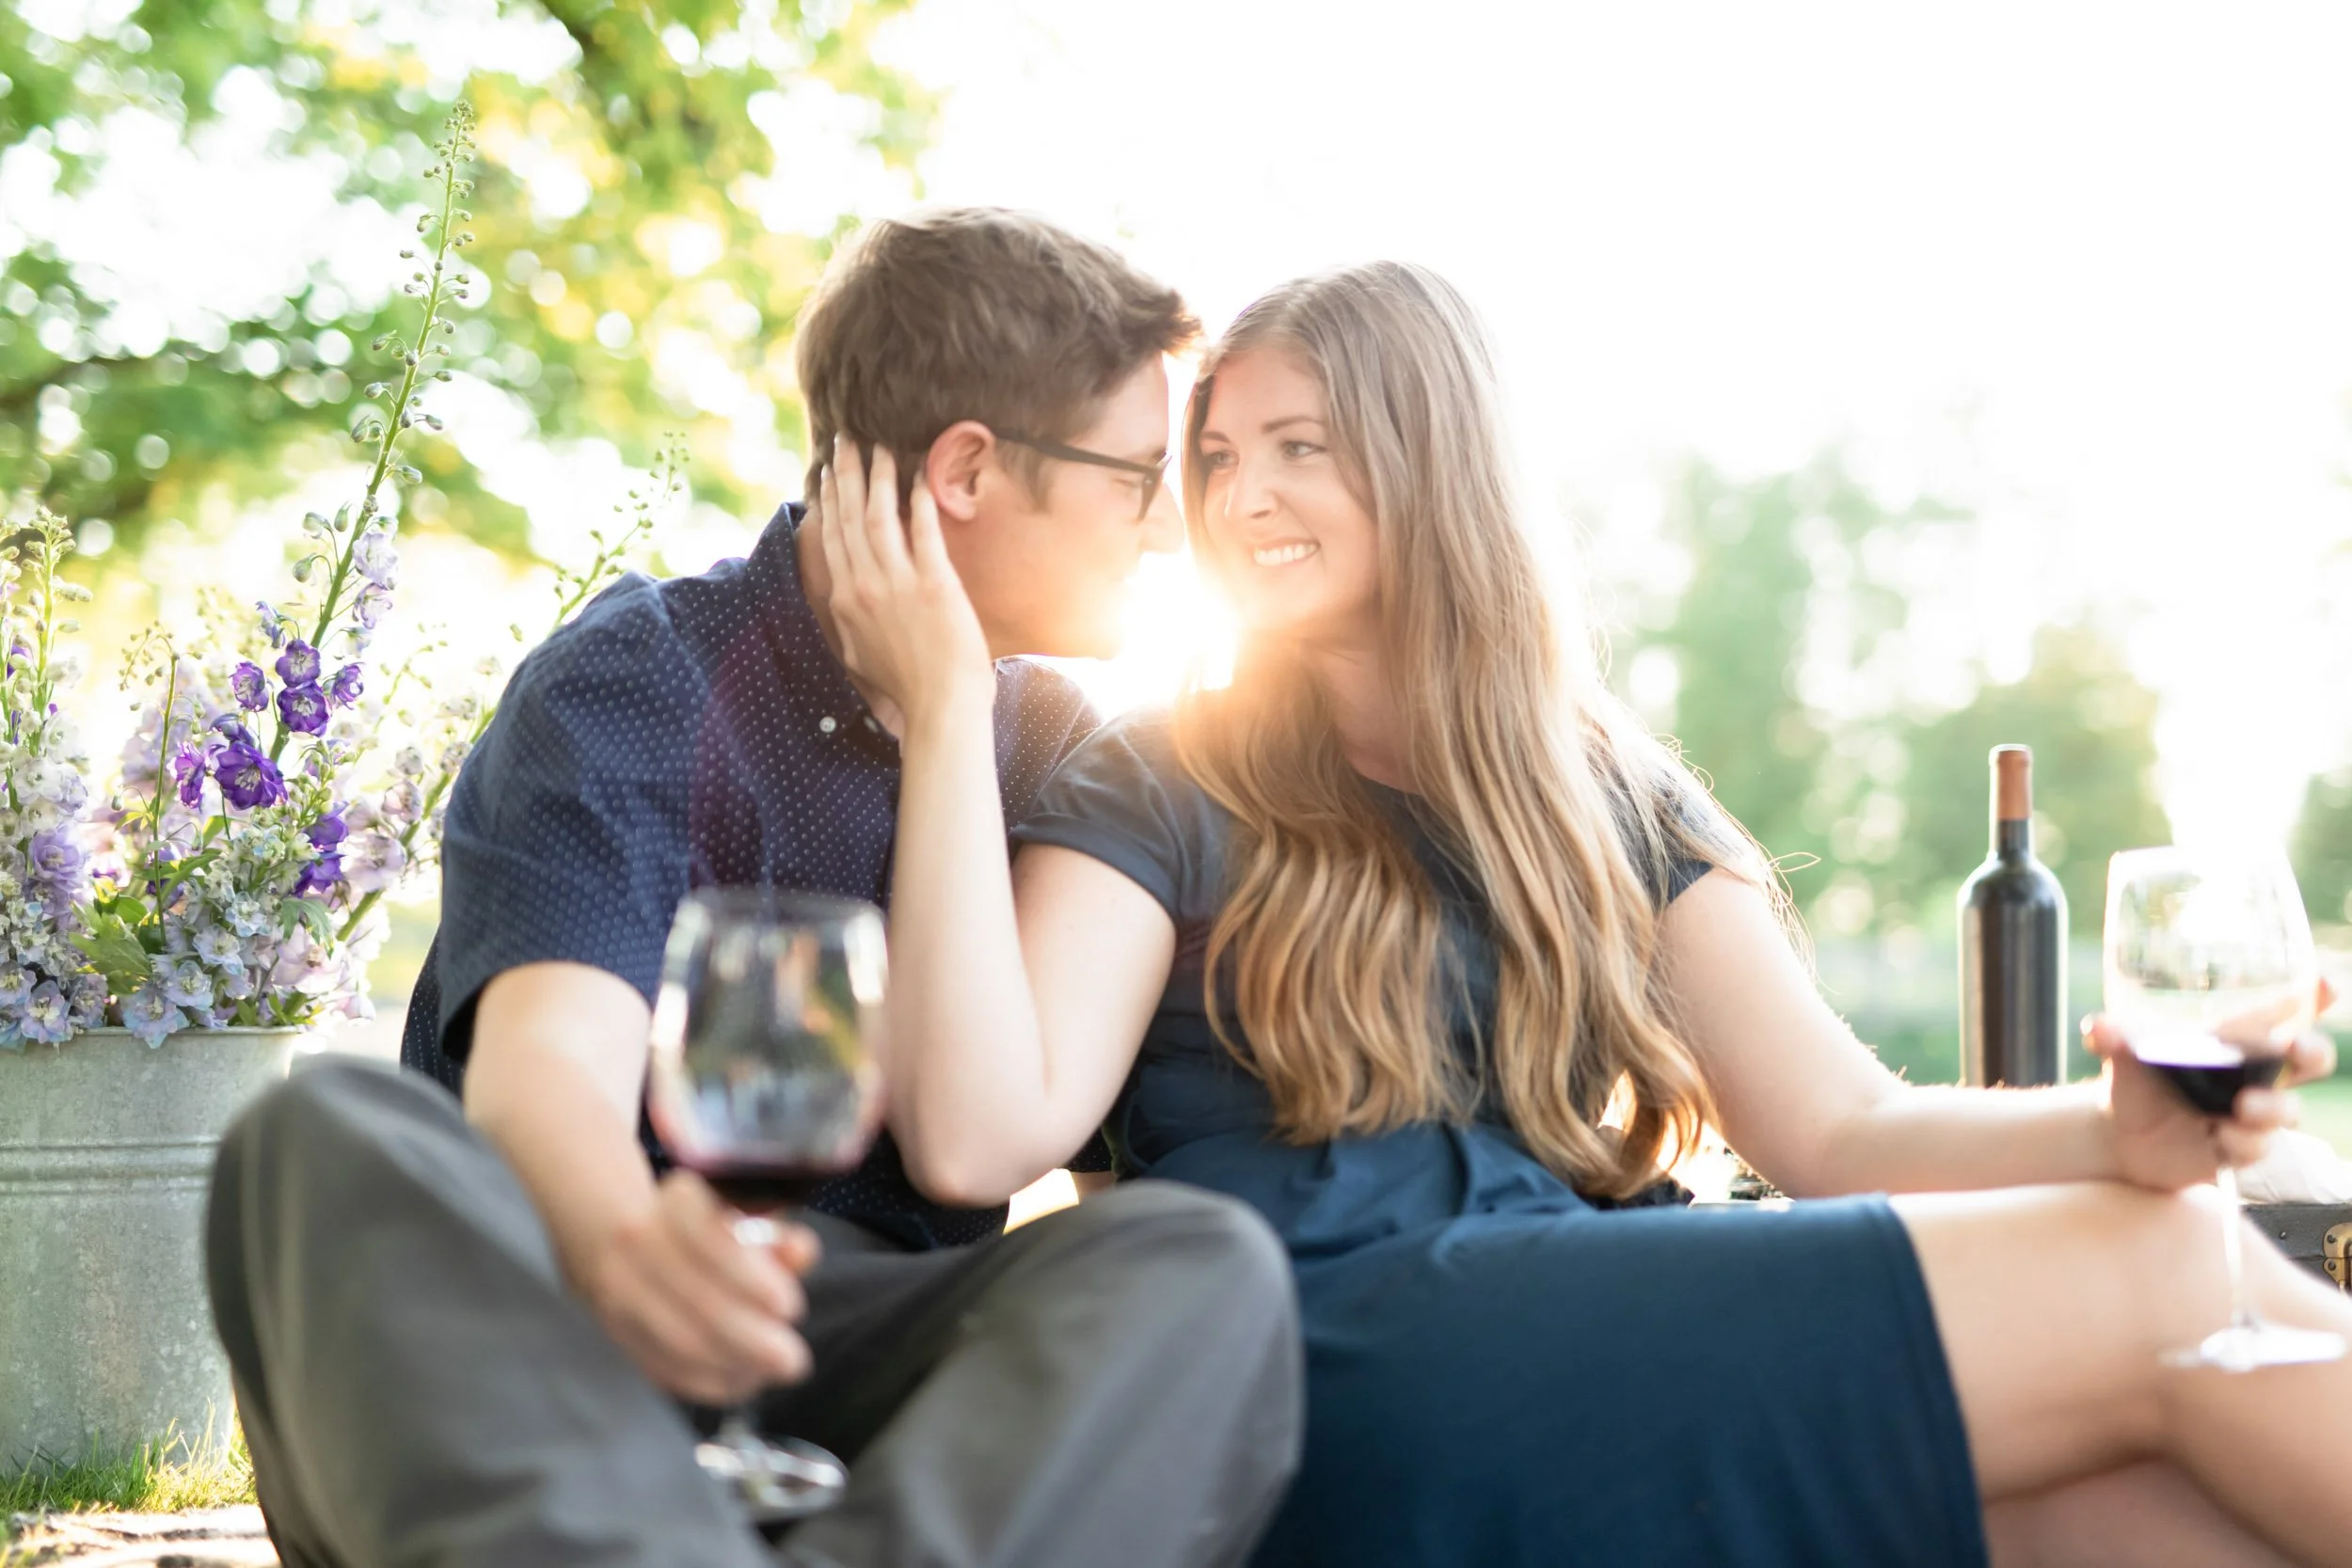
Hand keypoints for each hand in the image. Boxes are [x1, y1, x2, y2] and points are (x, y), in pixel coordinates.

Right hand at [579, 1171, 820, 1403]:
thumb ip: (778, 1236)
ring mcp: (620, 1288)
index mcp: (680, 1201)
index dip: (754, 1280)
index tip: (789, 1305)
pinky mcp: (618, 1329)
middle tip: (792, 1360)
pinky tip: (741, 1380)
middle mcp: (641, 1241)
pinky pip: (663, 1366)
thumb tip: (800, 1253)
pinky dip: (708, 1382)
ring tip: (770, 1373)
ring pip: (680, 1341)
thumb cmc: (708, 1230)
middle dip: (754, 1339)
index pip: (714, 1239)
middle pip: (700, 1301)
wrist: (624, 1240)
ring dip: (734, 1365)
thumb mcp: (747, 1216)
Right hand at [810, 437, 992, 727]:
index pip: (832, 538)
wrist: (940, 705)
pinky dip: (917, 501)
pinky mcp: (934, 583)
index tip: (825, 472)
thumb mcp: (859, 655)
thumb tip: (842, 602)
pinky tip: (918, 477)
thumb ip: (848, 623)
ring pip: (878, 516)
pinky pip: (921, 531)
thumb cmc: (907, 687)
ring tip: (879, 447)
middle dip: (845, 474)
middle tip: (846, 441)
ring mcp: (897, 582)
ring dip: (877, 477)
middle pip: (849, 517)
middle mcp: (864, 585)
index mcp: (845, 600)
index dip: (828, 500)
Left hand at [2086, 977, 2337, 1191]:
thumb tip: (2096, 1027)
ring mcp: (2252, 1114)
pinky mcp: (2239, 1149)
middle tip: (2295, 1049)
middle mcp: (2255, 1075)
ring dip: (2272, 1106)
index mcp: (2236, 1041)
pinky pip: (2258, 1147)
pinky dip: (2243, 1141)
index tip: (2325, 984)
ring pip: (2289, 1110)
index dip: (2314, 997)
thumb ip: (2111, 1037)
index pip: (2285, 1013)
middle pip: (2310, 1059)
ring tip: (2242, 1105)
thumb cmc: (2136, 1079)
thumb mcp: (2122, 1053)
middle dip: (2312, 1050)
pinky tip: (2217, 1135)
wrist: (2118, 1133)